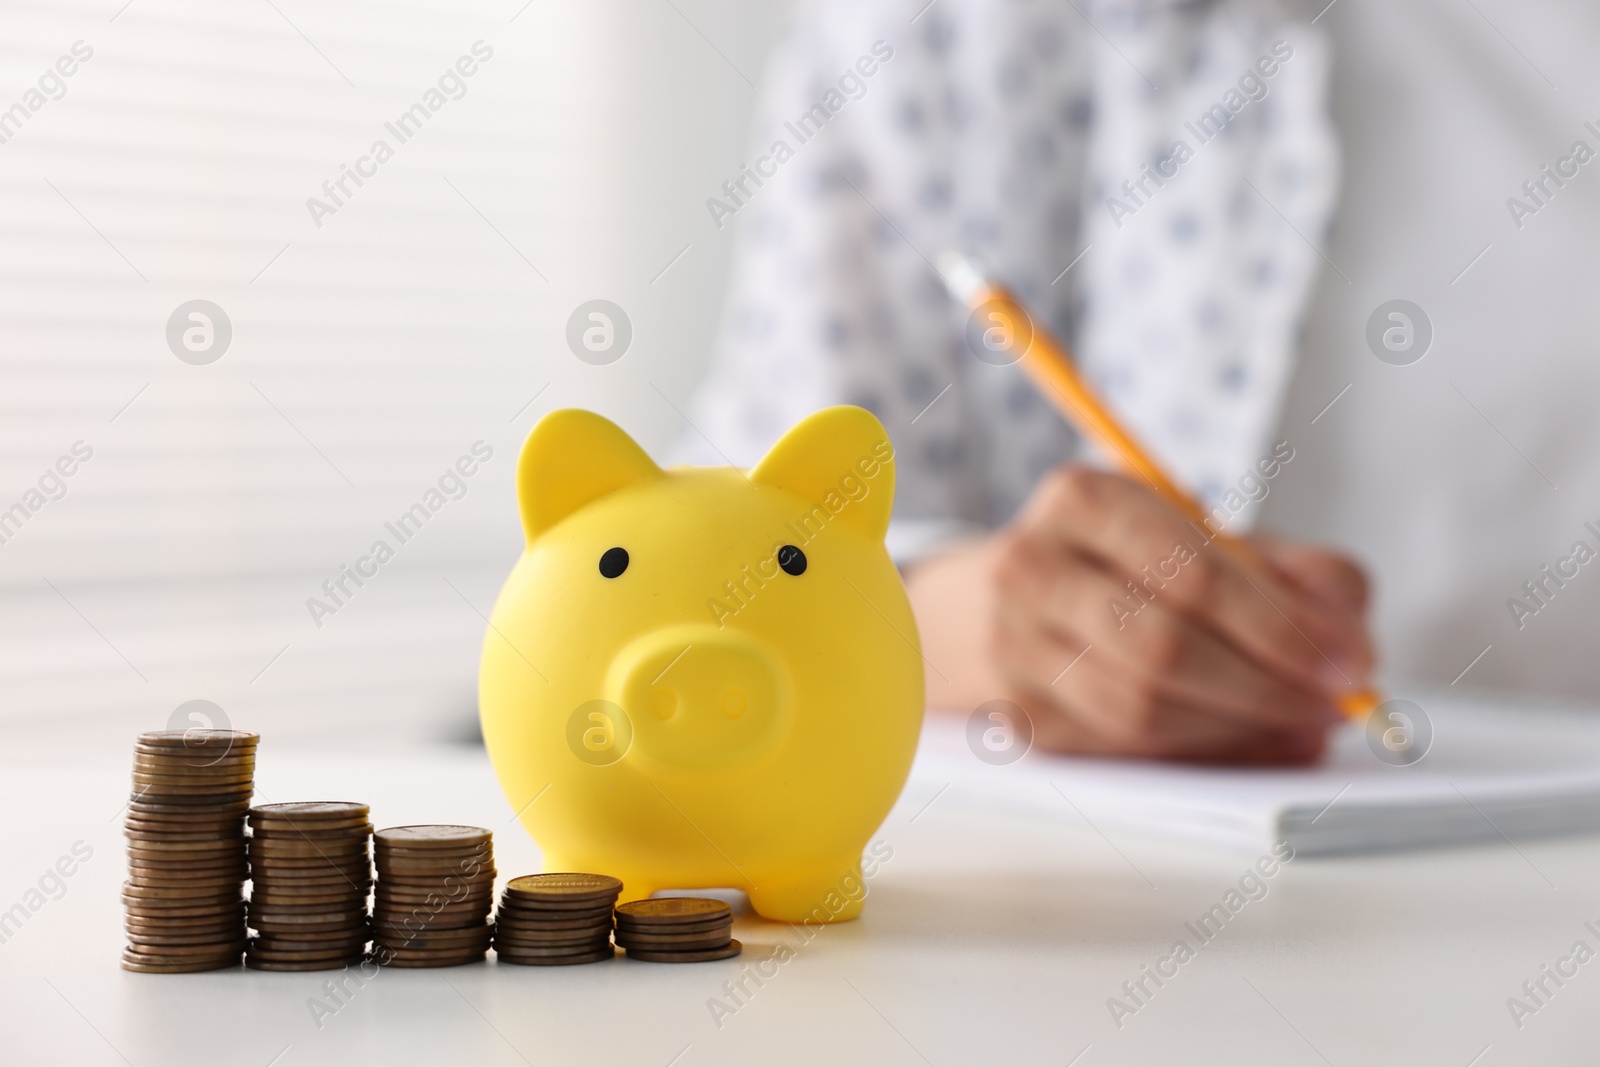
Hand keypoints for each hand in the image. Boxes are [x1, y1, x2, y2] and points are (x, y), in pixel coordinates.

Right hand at [906, 465, 1374, 763]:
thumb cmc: (1128, 565)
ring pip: (1138, 710)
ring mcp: (1012, 645)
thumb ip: (1292, 571)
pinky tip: (1244, 738)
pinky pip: (1120, 748)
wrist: (1000, 600)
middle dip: (1266, 688)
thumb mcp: (1206, 537)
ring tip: (1299, 723)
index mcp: (1082, 500)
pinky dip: (1198, 752)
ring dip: (1236, 729)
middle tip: (1332, 706)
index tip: (1352, 662)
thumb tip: (1348, 637)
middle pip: (1160, 648)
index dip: (1281, 628)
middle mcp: (1030, 567)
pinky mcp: (1014, 712)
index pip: (1190, 574)